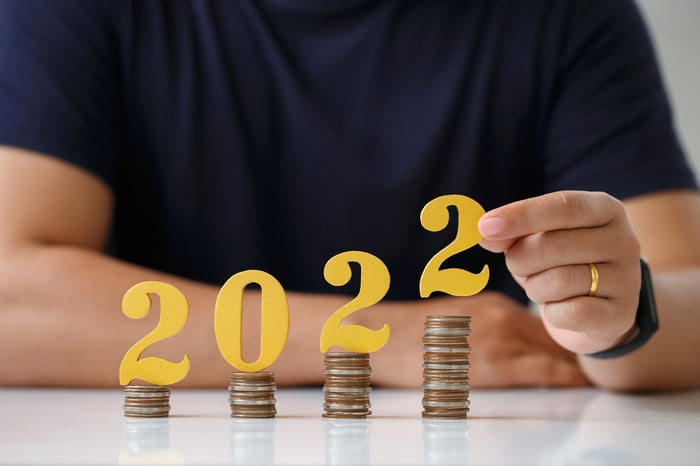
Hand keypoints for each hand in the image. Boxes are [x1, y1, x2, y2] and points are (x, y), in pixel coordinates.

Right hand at [367, 292, 589, 387]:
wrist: (380, 337)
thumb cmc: (408, 334)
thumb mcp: (450, 319)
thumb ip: (482, 325)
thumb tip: (502, 342)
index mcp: (493, 303)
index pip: (542, 317)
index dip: (565, 330)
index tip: (582, 341)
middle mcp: (502, 315)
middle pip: (554, 332)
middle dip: (579, 344)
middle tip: (604, 358)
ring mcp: (499, 337)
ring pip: (555, 349)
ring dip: (577, 360)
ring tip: (604, 371)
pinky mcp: (494, 364)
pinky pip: (544, 371)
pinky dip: (567, 376)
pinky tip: (583, 381)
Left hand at [478, 191, 640, 354]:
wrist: (599, 311)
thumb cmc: (563, 265)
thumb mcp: (539, 240)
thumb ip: (513, 233)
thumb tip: (486, 233)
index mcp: (605, 209)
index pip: (563, 206)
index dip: (521, 215)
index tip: (485, 226)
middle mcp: (624, 240)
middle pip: (553, 245)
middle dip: (520, 259)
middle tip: (518, 266)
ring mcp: (627, 278)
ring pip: (558, 281)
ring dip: (535, 288)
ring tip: (543, 287)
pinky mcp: (621, 315)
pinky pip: (569, 313)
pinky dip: (552, 313)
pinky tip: (559, 308)